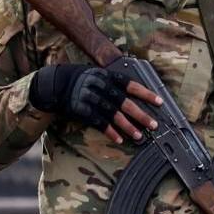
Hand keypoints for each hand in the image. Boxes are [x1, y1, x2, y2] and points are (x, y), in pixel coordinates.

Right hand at [30, 64, 161, 143]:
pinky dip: (110, 132)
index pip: (130, 84)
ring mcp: (90, 99)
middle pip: (124, 102)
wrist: (53, 85)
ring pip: (113, 115)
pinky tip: (120, 139)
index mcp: (106, 76)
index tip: (160, 102)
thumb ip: (114, 82)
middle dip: (141, 114)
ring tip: (139, 136)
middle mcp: (100, 86)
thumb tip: (136, 93)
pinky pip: (99, 123)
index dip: (146, 93)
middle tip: (154, 124)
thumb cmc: (80, 79)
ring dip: (128, 126)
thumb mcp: (97, 74)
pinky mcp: (81, 110)